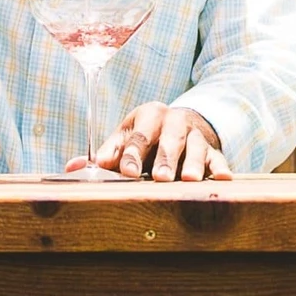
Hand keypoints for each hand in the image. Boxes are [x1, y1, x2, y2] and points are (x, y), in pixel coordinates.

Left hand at [66, 103, 232, 180]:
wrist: (181, 123)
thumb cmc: (146, 136)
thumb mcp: (125, 138)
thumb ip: (104, 153)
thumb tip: (71, 168)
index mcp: (149, 114)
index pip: (138, 135)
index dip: (131, 154)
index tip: (126, 172)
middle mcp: (174, 121)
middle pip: (169, 139)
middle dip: (165, 158)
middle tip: (160, 178)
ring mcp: (195, 135)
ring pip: (196, 148)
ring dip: (193, 163)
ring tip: (189, 181)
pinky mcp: (212, 149)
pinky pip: (218, 158)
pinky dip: (221, 168)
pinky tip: (224, 179)